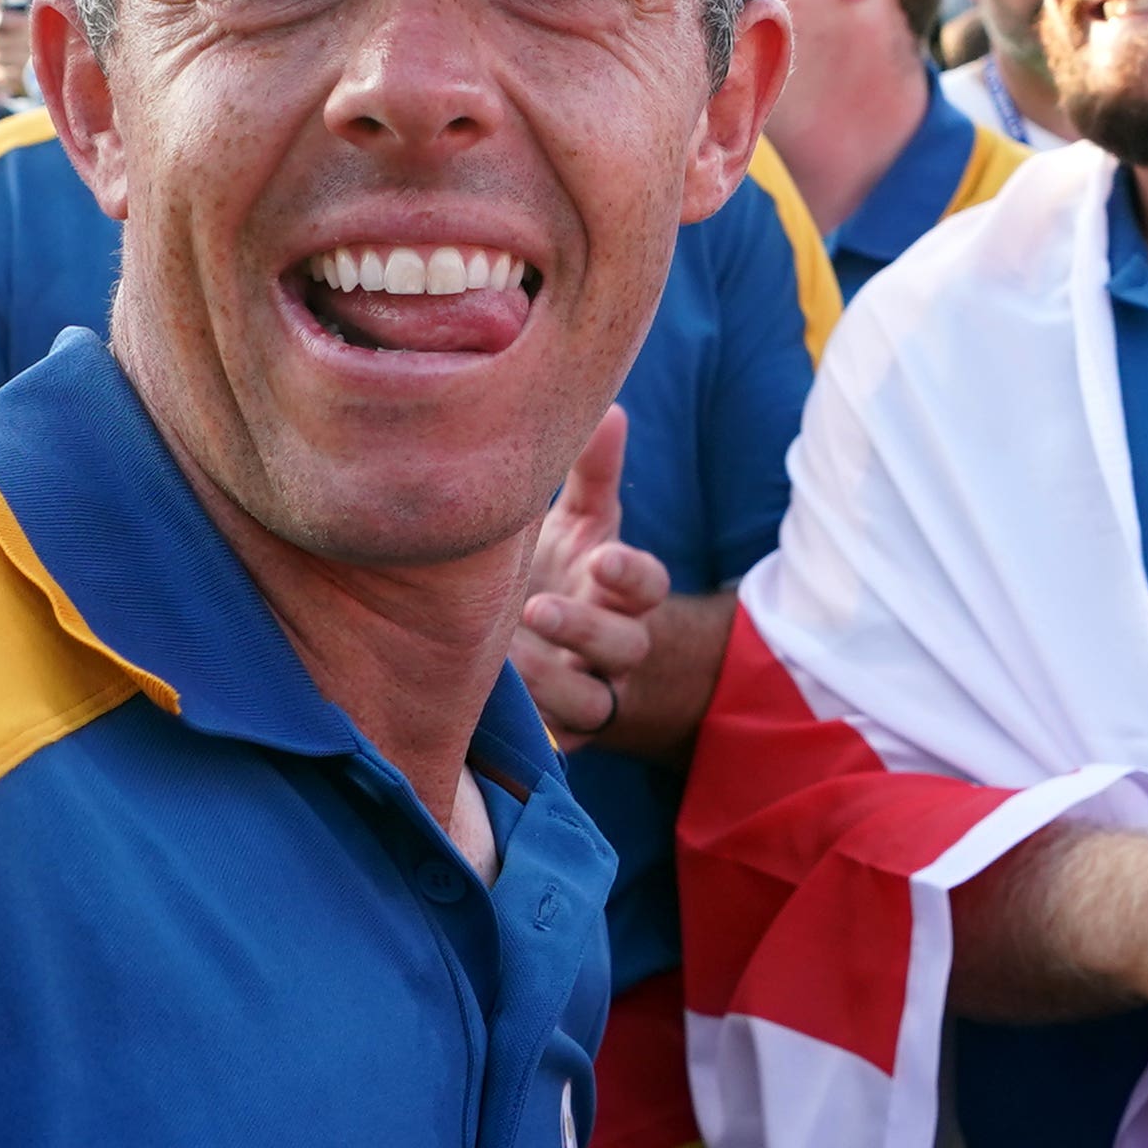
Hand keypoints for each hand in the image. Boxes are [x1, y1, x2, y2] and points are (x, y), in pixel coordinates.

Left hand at [516, 404, 669, 747]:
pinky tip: (500, 704)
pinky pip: (558, 740)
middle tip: (538, 609)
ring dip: (553, 679)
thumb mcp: (580, 523)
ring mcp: (593, 692)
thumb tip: (608, 407)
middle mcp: (616, 643)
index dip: (631, 573)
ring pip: (591, 700)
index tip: (601, 559)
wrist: (562, 650)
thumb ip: (593, 472)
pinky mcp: (565, 735)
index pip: (648, 583)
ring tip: (511, 657)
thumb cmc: (563, 568)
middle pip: (624, 644)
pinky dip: (535, 727)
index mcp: (621, 589)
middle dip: (586, 628)